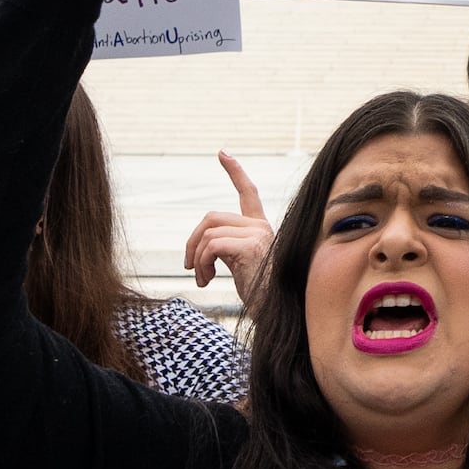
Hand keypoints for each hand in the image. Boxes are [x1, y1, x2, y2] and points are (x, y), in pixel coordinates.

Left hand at [183, 156, 273, 302]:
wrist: (279, 314)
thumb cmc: (262, 297)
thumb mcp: (242, 267)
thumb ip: (229, 249)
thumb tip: (200, 248)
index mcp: (260, 228)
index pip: (248, 193)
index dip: (235, 172)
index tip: (223, 154)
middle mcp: (260, 226)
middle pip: (211, 217)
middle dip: (192, 241)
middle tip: (189, 266)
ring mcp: (257, 234)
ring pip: (208, 232)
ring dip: (196, 258)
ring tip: (201, 279)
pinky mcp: (251, 246)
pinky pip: (211, 245)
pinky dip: (201, 263)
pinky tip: (207, 280)